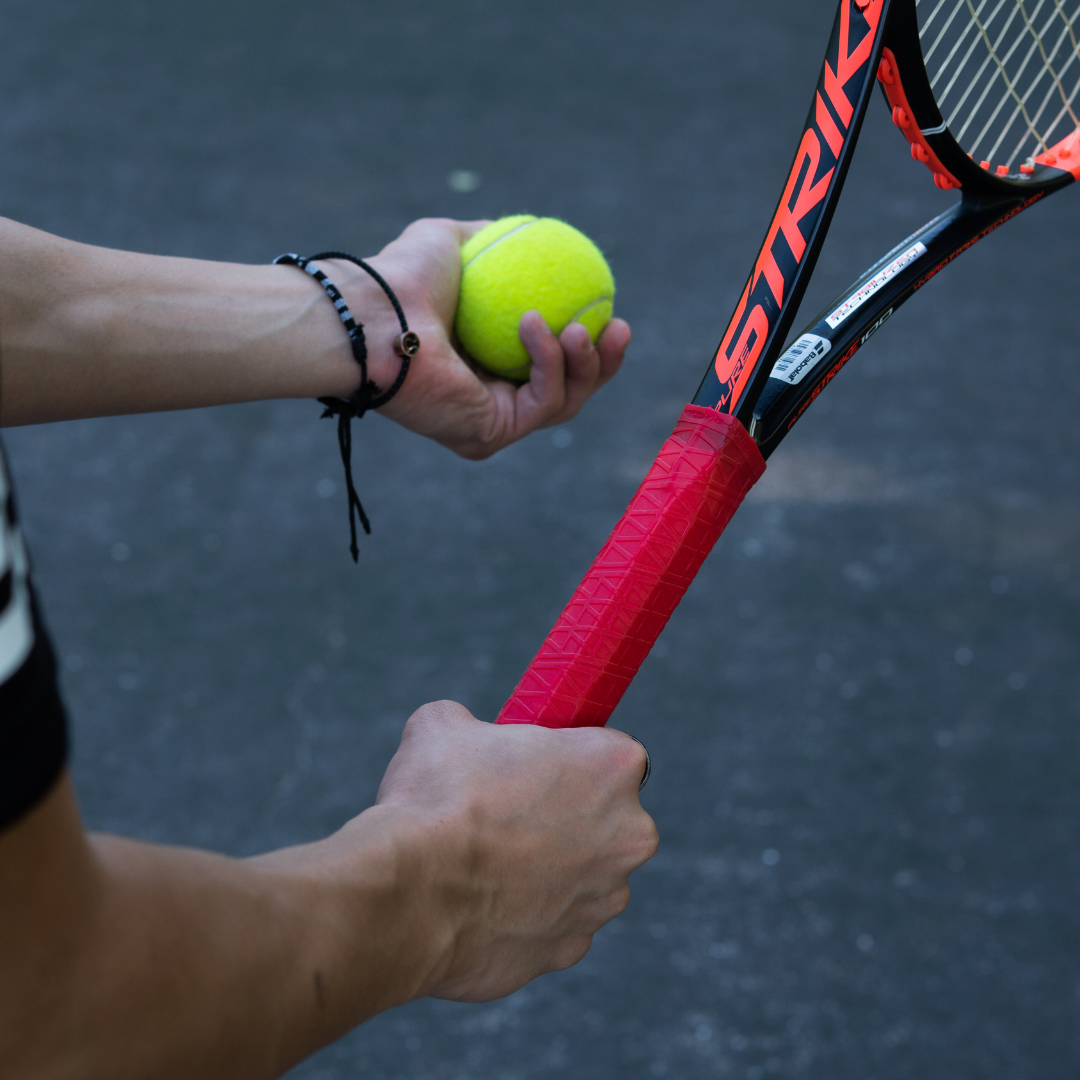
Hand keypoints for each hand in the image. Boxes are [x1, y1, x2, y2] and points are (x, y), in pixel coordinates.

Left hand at [326, 219, 630, 459]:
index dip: (587, 341)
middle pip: (568, 391)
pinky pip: (542, 402)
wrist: (375, 317)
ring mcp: (489, 423)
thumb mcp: (451, 240)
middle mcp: (487, 399)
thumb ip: (489, 240)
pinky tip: (537, 326)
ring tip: (582, 326)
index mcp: (483, 363)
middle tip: (620, 327)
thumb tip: (524, 230)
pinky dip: (549, 363)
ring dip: (586, 363)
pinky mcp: (489, 437)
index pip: (549, 362)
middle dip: (604, 364)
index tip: (611, 311)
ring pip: (565, 403)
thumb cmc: (403, 276)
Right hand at [372, 700, 656, 1001]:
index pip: (609, 751)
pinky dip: (524, 915)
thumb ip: (474, 725)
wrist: (411, 896)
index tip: (533, 764)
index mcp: (614, 765)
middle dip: (564, 814)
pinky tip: (478, 904)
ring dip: (545, 867)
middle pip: (606, 816)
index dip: (567, 755)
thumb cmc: (436, 800)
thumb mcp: (444, 726)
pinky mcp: (572, 950)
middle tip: (505, 811)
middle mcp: (629, 834)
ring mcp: (605, 897)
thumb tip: (464, 733)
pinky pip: (553, 923)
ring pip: (582, 874)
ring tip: (482, 862)